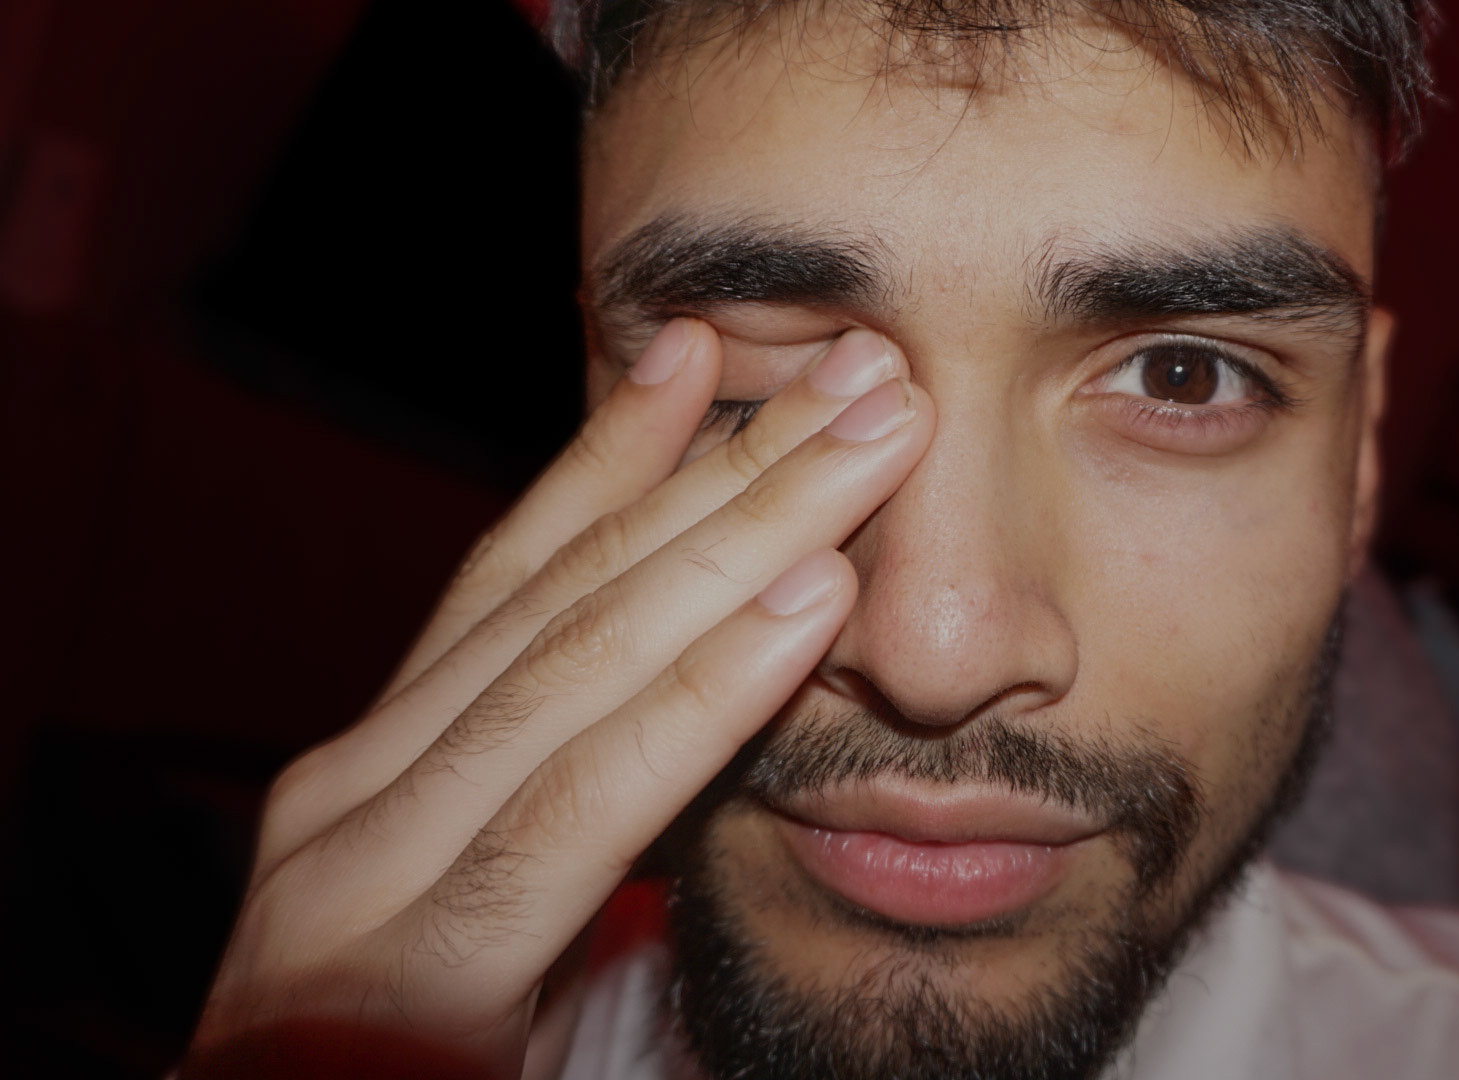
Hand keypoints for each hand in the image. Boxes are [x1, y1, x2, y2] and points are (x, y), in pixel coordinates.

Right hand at [180, 321, 931, 1078]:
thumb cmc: (399, 1070)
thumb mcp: (486, 907)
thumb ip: (558, 806)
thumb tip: (692, 704)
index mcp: (378, 772)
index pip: (515, 581)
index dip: (615, 458)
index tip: (709, 353)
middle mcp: (353, 794)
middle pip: (574, 594)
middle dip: (729, 470)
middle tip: (856, 367)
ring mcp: (358, 874)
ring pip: (585, 664)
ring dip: (746, 537)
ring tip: (865, 440)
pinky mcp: (400, 976)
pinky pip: (581, 808)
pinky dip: (702, 699)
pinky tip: (805, 613)